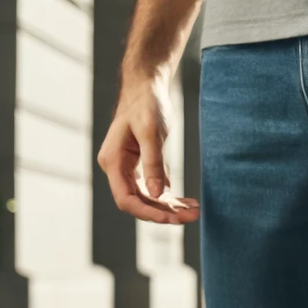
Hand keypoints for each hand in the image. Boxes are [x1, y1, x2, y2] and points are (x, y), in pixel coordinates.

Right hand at [97, 75, 199, 224]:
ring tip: (195, 211)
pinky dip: (170, 197)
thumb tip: (157, 194)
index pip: (126, 199)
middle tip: (193, 216)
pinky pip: (154, 188)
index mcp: (113, 161)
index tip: (172, 219)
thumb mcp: (151, 133)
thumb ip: (153, 163)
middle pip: (139, 202)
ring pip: (148, 198)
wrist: (146, 87)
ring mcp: (128, 169)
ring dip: (170, 207)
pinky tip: (188, 202)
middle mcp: (117, 168)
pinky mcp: (140, 166)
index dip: (149, 213)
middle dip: (165, 212)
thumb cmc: (146, 105)